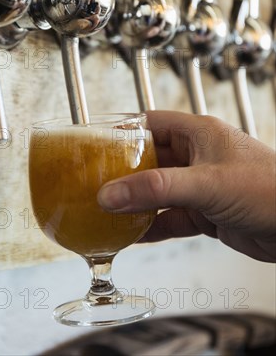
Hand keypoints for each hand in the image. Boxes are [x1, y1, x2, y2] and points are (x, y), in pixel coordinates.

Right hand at [97, 111, 275, 261]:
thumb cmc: (270, 189)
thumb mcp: (205, 184)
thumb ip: (156, 189)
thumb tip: (111, 194)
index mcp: (199, 133)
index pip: (152, 123)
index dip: (124, 132)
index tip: (98, 145)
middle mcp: (198, 156)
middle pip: (150, 159)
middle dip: (125, 172)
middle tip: (97, 183)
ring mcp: (201, 186)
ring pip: (158, 191)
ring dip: (136, 202)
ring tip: (108, 210)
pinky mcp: (206, 212)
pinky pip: (170, 217)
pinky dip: (152, 225)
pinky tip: (133, 234)